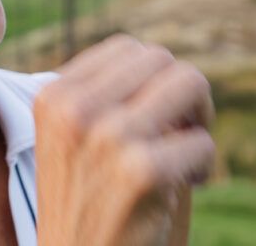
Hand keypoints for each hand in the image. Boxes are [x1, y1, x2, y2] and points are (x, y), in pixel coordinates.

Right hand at [34, 34, 215, 245]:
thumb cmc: (85, 207)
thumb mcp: (73, 140)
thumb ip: (106, 97)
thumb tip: (165, 65)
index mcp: (53, 96)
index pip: (125, 48)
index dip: (152, 79)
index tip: (151, 117)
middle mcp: (73, 109)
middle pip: (160, 59)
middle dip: (182, 94)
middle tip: (179, 134)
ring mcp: (106, 137)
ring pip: (189, 83)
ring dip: (199, 121)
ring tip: (184, 155)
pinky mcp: (140, 171)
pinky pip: (202, 143)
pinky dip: (203, 167)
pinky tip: (182, 189)